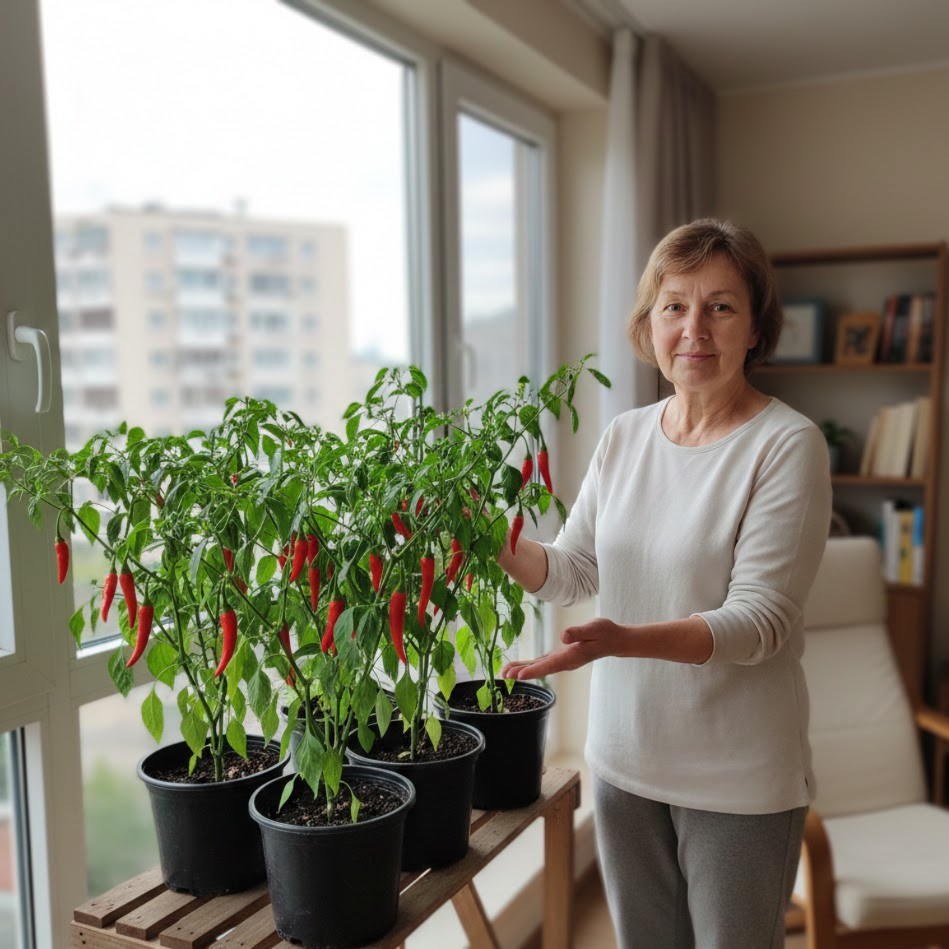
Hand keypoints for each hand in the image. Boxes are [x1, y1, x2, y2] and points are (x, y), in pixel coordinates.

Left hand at [500, 617, 622, 679]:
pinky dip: (530, 665)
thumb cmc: (604, 633)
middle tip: (503, 674)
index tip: (518, 675)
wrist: (614, 639)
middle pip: (540, 668)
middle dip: (522, 672)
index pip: (549, 665)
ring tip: (505, 672)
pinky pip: (543, 663)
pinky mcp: (562, 657)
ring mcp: (563, 661)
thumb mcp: (593, 628)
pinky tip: (521, 667)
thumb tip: (563, 636)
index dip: (533, 670)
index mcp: (571, 657)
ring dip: (522, 669)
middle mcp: (565, 662)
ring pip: (540, 667)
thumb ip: (578, 633)